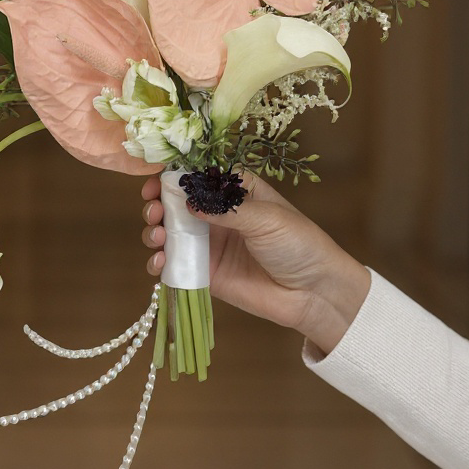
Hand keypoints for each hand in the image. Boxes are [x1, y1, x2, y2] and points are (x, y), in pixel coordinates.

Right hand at [141, 173, 369, 354]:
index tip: (155, 184)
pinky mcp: (205, 274)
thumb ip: (226, 209)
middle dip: (158, 205)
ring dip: (155, 232)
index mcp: (236, 191)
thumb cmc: (299, 244)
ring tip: (158, 237)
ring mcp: (209, 245)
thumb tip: (188, 202)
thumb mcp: (266, 218)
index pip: (198, 176)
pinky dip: (159, 262)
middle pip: (176, 203)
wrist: (313, 292)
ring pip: (170, 233)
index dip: (173, 177)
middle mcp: (218, 215)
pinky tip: (159, 262)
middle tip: (154, 212)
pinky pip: (174, 265)